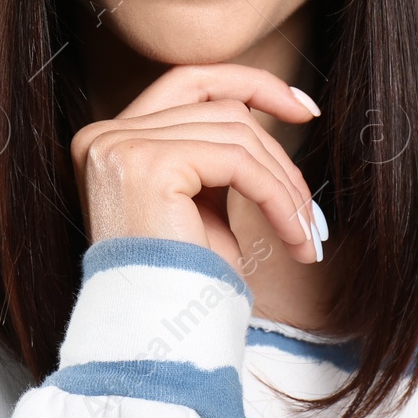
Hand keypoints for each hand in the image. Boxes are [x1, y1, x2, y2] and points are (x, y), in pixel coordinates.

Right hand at [69, 63, 322, 269]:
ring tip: (304, 234)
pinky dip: (277, 197)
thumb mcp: (199, 204)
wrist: (154, 336)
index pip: (189, 81)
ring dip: (284, 185)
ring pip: (237, 132)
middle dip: (279, 153)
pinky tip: (294, 237)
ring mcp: (121, 145)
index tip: (302, 108)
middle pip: (221, 108)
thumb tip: (270, 115)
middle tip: (312, 206)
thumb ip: (217, 154)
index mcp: (110, 138)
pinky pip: (238, 162)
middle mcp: (106, 134)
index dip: (249, 83)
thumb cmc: (178, 281)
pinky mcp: (148, 164)